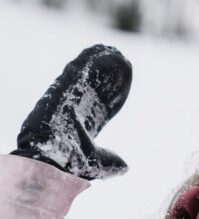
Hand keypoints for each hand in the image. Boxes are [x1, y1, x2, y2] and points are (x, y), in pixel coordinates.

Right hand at [11, 44, 132, 179]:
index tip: (126, 84)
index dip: (117, 93)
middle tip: (124, 61)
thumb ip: (111, 163)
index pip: (105, 104)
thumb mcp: (97, 163)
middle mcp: (77, 107)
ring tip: (116, 51)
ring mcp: (70, 96)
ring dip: (103, 62)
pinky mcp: (63, 87)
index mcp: (85, 123)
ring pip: (89, 75)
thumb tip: (125, 167)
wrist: (52, 157)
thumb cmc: (70, 162)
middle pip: (98, 86)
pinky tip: (108, 51)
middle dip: (111, 75)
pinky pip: (81, 69)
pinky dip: (94, 59)